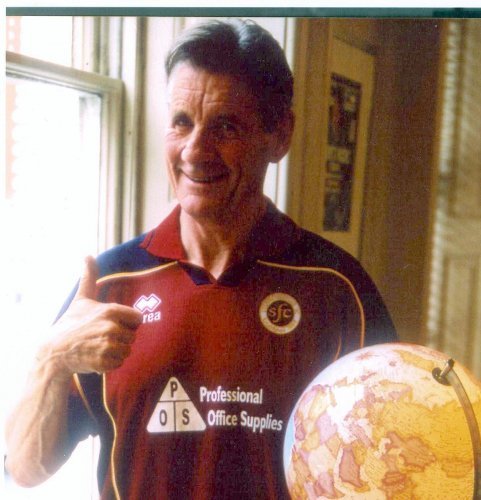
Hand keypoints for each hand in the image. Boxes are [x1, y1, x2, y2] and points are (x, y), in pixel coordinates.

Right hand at [45, 256, 142, 376]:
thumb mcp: (81, 299)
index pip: (138, 319)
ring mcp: (107, 346)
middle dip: (120, 337)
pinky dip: (110, 362)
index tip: (114, 323)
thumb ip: (89, 277)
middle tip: (101, 336)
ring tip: (98, 346)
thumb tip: (87, 255)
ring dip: (116, 351)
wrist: (54, 351)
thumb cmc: (70, 323)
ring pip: (127, 350)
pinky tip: (96, 356)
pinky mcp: (104, 362)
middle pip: (132, 336)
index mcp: (110, 310)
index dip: (127, 322)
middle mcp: (111, 327)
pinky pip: (119, 363)